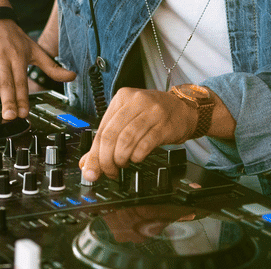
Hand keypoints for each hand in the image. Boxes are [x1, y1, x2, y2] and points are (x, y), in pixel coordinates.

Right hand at [0, 19, 75, 119]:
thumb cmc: (14, 38)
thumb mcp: (34, 50)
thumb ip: (51, 66)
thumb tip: (72, 76)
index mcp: (18, 56)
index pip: (21, 81)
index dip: (23, 98)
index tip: (24, 113)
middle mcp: (2, 57)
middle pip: (5, 81)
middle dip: (7, 100)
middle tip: (9, 116)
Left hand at [79, 87, 195, 181]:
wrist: (183, 109)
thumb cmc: (152, 114)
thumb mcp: (127, 120)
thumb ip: (107, 140)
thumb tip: (87, 163)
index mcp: (121, 98)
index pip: (102, 128)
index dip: (95, 153)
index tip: (91, 170)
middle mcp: (136, 101)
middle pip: (112, 135)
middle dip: (106, 159)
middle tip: (109, 171)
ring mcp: (151, 112)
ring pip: (127, 140)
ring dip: (121, 158)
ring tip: (122, 165)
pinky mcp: (164, 125)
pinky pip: (145, 144)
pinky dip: (137, 156)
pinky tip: (136, 158)